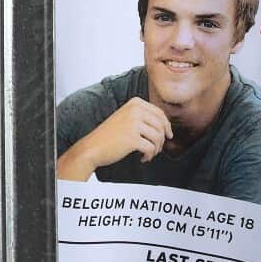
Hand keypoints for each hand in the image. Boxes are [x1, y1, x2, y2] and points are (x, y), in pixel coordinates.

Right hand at [57, 97, 171, 180]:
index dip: (166, 126)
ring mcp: (134, 124)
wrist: (92, 148)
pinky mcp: (132, 138)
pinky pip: (151, 148)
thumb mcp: (126, 117)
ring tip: (149, 154)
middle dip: (162, 139)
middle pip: (161, 125)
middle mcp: (135, 110)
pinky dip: (149, 155)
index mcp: (135, 103)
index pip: (159, 113)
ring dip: (156, 149)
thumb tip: (166, 127)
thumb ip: (144, 117)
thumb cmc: (109, 136)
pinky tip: (143, 158)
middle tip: (157, 148)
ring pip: (158, 138)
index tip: (168, 135)